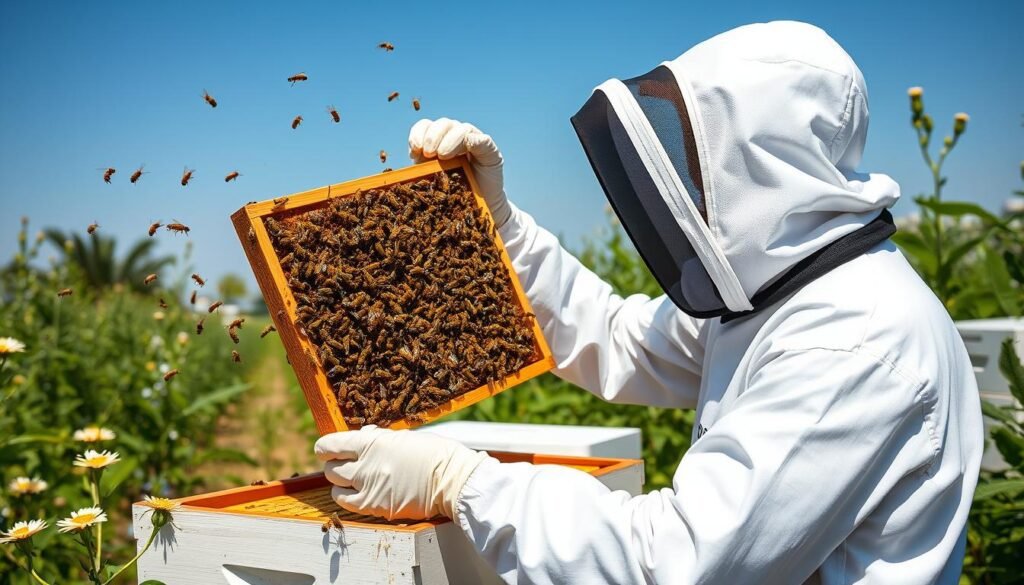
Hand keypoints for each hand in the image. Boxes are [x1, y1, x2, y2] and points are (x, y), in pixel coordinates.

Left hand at [315, 426, 490, 520]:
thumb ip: (379, 438)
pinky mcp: (375, 506)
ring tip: (351, 480)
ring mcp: (369, 487)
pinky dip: (346, 498)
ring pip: (335, 485)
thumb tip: (362, 435)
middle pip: (330, 467)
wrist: (453, 480)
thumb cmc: (434, 454)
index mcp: (373, 441)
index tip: (325, 449)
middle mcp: (366, 464)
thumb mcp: (404, 437)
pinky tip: (356, 494)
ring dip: (340, 482)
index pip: (331, 444)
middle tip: (344, 465)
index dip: (324, 447)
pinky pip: (346, 503)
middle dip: (334, 464)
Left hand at [408, 118, 511, 227]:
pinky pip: (483, 140)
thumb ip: (418, 173)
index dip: (418, 134)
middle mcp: (455, 138)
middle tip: (428, 153)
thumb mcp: (432, 184)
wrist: (478, 212)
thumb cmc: (453, 197)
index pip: (425, 127)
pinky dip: (474, 140)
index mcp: (438, 143)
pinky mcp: (490, 151)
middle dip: (432, 136)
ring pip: (461, 128)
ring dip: (450, 139)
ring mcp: (473, 142)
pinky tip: (467, 147)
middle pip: (443, 124)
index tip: (413, 151)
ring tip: (443, 156)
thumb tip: (396, 174)